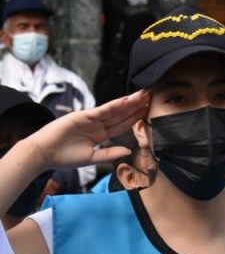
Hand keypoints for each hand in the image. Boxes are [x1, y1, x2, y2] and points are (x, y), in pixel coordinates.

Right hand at [25, 90, 149, 171]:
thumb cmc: (64, 157)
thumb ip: (109, 154)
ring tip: (143, 95)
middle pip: (121, 115)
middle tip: (151, 97)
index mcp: (100, 135)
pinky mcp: (82, 116)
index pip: (122, 125)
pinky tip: (126, 100)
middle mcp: (97, 125)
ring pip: (114, 110)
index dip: (136, 119)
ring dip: (129, 102)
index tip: (148, 112)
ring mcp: (90, 119)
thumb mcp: (92, 158)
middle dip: (136, 106)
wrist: (44, 154)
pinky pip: (102, 110)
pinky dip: (114, 105)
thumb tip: (129, 151)